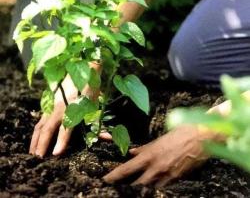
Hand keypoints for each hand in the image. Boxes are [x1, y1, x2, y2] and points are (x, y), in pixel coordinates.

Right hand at [29, 74, 98, 156]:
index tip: (56, 154)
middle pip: (48, 128)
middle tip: (37, 159)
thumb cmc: (90, 88)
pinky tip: (35, 138)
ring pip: (40, 124)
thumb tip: (106, 138)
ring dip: (36, 139)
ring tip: (32, 152)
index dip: (61, 142)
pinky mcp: (48, 102)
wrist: (81, 67)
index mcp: (74, 107)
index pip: (66, 128)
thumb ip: (97, 122)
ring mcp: (52, 104)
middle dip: (42, 144)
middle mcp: (60, 106)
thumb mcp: (95, 104)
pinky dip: (37, 130)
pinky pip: (41, 119)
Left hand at [104, 125, 220, 186]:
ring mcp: (167, 174)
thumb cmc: (179, 133)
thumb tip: (133, 152)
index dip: (115, 175)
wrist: (200, 137)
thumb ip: (145, 148)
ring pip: (149, 187)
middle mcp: (156, 166)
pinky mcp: (177, 179)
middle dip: (128, 187)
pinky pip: (163, 187)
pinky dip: (156, 187)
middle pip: (137, 183)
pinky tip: (154, 185)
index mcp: (150, 154)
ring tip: (136, 187)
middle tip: (121, 187)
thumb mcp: (159, 139)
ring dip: (142, 187)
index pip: (128, 168)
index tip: (106, 179)